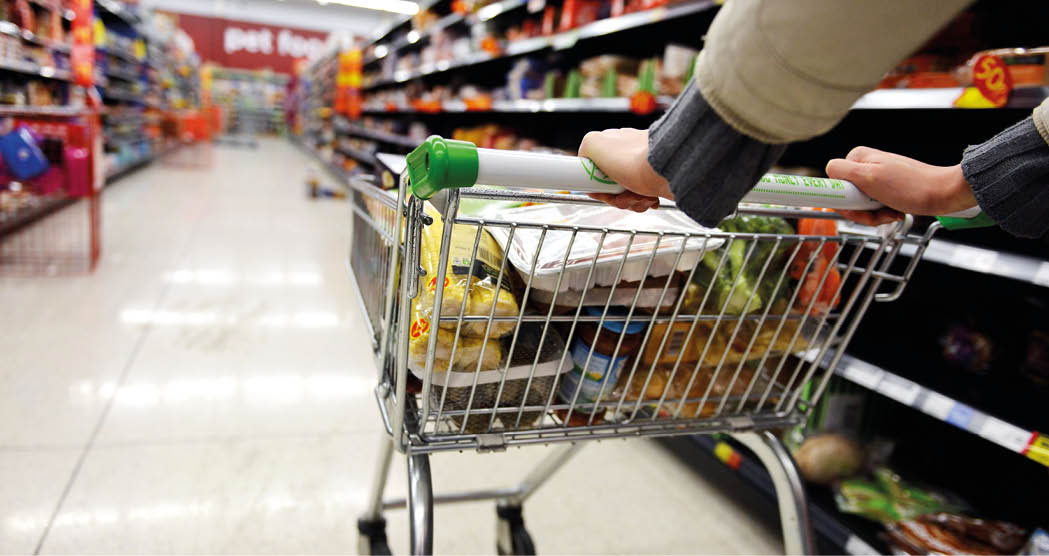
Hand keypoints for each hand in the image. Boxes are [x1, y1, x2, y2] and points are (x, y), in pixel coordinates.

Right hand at [578, 128, 670, 212]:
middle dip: (614, 196)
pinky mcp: (656, 181)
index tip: (598, 191)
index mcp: (613, 144)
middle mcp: (627, 154)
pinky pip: (642, 198)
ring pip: (625, 194)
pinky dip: (643, 201)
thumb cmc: (635, 160)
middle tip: (622, 194)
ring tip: (640, 196)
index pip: (596, 169)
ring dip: (630, 201)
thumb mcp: (594, 144)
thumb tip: (584, 158)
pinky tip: (650, 198)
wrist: (669, 172)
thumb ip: (584, 149)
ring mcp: (642, 168)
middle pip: (610, 185)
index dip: (596, 184)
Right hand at [826, 147, 977, 225]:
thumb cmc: (911, 186)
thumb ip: (843, 170)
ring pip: (860, 205)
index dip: (843, 202)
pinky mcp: (885, 190)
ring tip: (890, 212)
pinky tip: (894, 211)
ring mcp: (875, 179)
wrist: (943, 193)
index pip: (833, 185)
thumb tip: (827, 170)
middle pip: (846, 198)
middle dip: (860, 211)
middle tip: (878, 212)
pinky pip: (873, 207)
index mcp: (857, 158)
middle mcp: (865, 166)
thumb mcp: (871, 177)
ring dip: (873, 215)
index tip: (858, 208)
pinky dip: (882, 214)